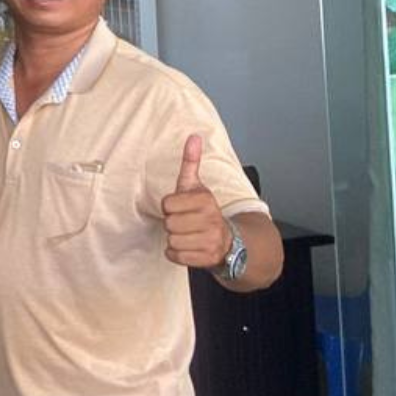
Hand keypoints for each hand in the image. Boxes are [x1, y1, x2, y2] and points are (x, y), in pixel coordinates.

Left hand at [161, 134, 232, 268]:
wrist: (228, 241)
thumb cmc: (203, 211)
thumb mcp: (196, 186)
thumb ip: (191, 162)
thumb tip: (193, 136)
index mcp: (205, 200)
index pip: (166, 204)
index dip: (170, 207)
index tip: (182, 208)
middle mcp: (211, 220)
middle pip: (168, 224)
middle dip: (173, 224)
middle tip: (186, 223)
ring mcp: (211, 240)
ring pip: (171, 241)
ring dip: (175, 240)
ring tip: (189, 235)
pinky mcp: (207, 258)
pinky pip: (175, 256)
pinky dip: (177, 254)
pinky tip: (189, 247)